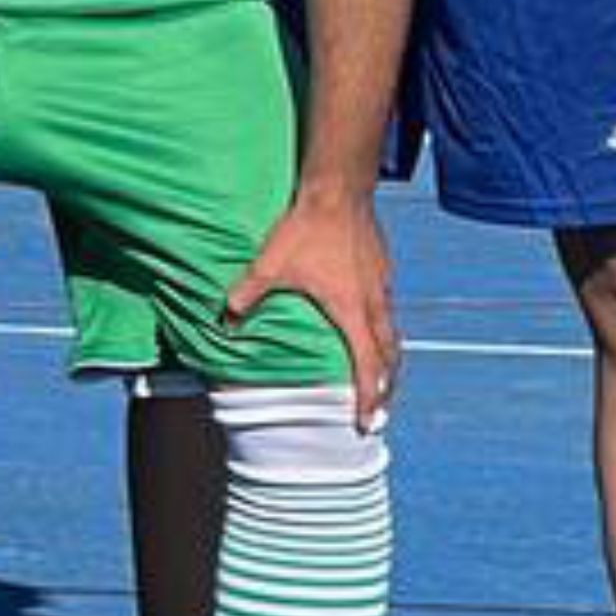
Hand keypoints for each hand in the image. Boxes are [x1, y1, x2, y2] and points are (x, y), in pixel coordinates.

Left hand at [226, 185, 402, 428]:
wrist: (339, 191)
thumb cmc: (305, 229)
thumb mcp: (270, 265)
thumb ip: (247, 294)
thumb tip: (223, 319)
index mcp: (352, 312)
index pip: (366, 366)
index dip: (368, 398)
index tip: (366, 423)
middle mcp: (375, 305)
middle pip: (389, 358)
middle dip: (385, 390)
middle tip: (378, 414)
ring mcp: (383, 288)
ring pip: (393, 336)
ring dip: (389, 364)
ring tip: (382, 383)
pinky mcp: (383, 273)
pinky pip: (389, 313)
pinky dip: (385, 334)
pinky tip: (374, 334)